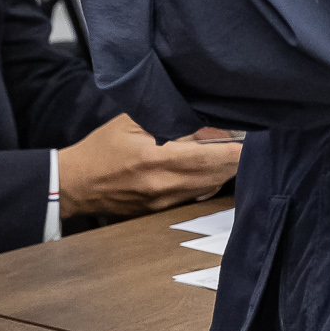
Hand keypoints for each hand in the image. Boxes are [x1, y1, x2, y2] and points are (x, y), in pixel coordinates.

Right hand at [56, 114, 240, 218]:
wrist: (77, 184)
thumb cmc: (102, 148)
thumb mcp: (131, 122)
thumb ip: (165, 119)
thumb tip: (201, 119)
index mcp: (155, 159)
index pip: (209, 157)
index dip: (235, 150)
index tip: (252, 140)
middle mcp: (163, 185)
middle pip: (215, 175)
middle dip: (236, 160)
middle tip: (249, 145)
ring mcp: (163, 202)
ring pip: (209, 188)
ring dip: (224, 172)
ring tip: (233, 154)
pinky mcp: (161, 211)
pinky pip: (195, 197)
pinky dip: (208, 182)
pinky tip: (209, 169)